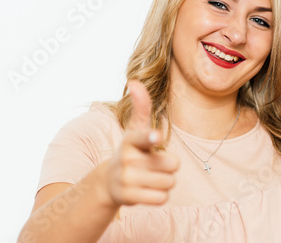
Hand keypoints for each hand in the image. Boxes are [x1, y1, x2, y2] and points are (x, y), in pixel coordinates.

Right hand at [104, 80, 178, 205]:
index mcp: (131, 140)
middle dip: (168, 167)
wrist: (109, 182)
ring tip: (149, 177)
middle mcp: (127, 159)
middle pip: (172, 165)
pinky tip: (147, 190)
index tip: (156, 136)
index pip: (143, 138)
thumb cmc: (132, 150)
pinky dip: (159, 196)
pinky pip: (162, 198)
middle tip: (152, 165)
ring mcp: (127, 180)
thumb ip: (141, 107)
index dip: (151, 137)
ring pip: (169, 182)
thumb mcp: (135, 129)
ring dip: (165, 181)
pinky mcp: (129, 198)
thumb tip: (135, 81)